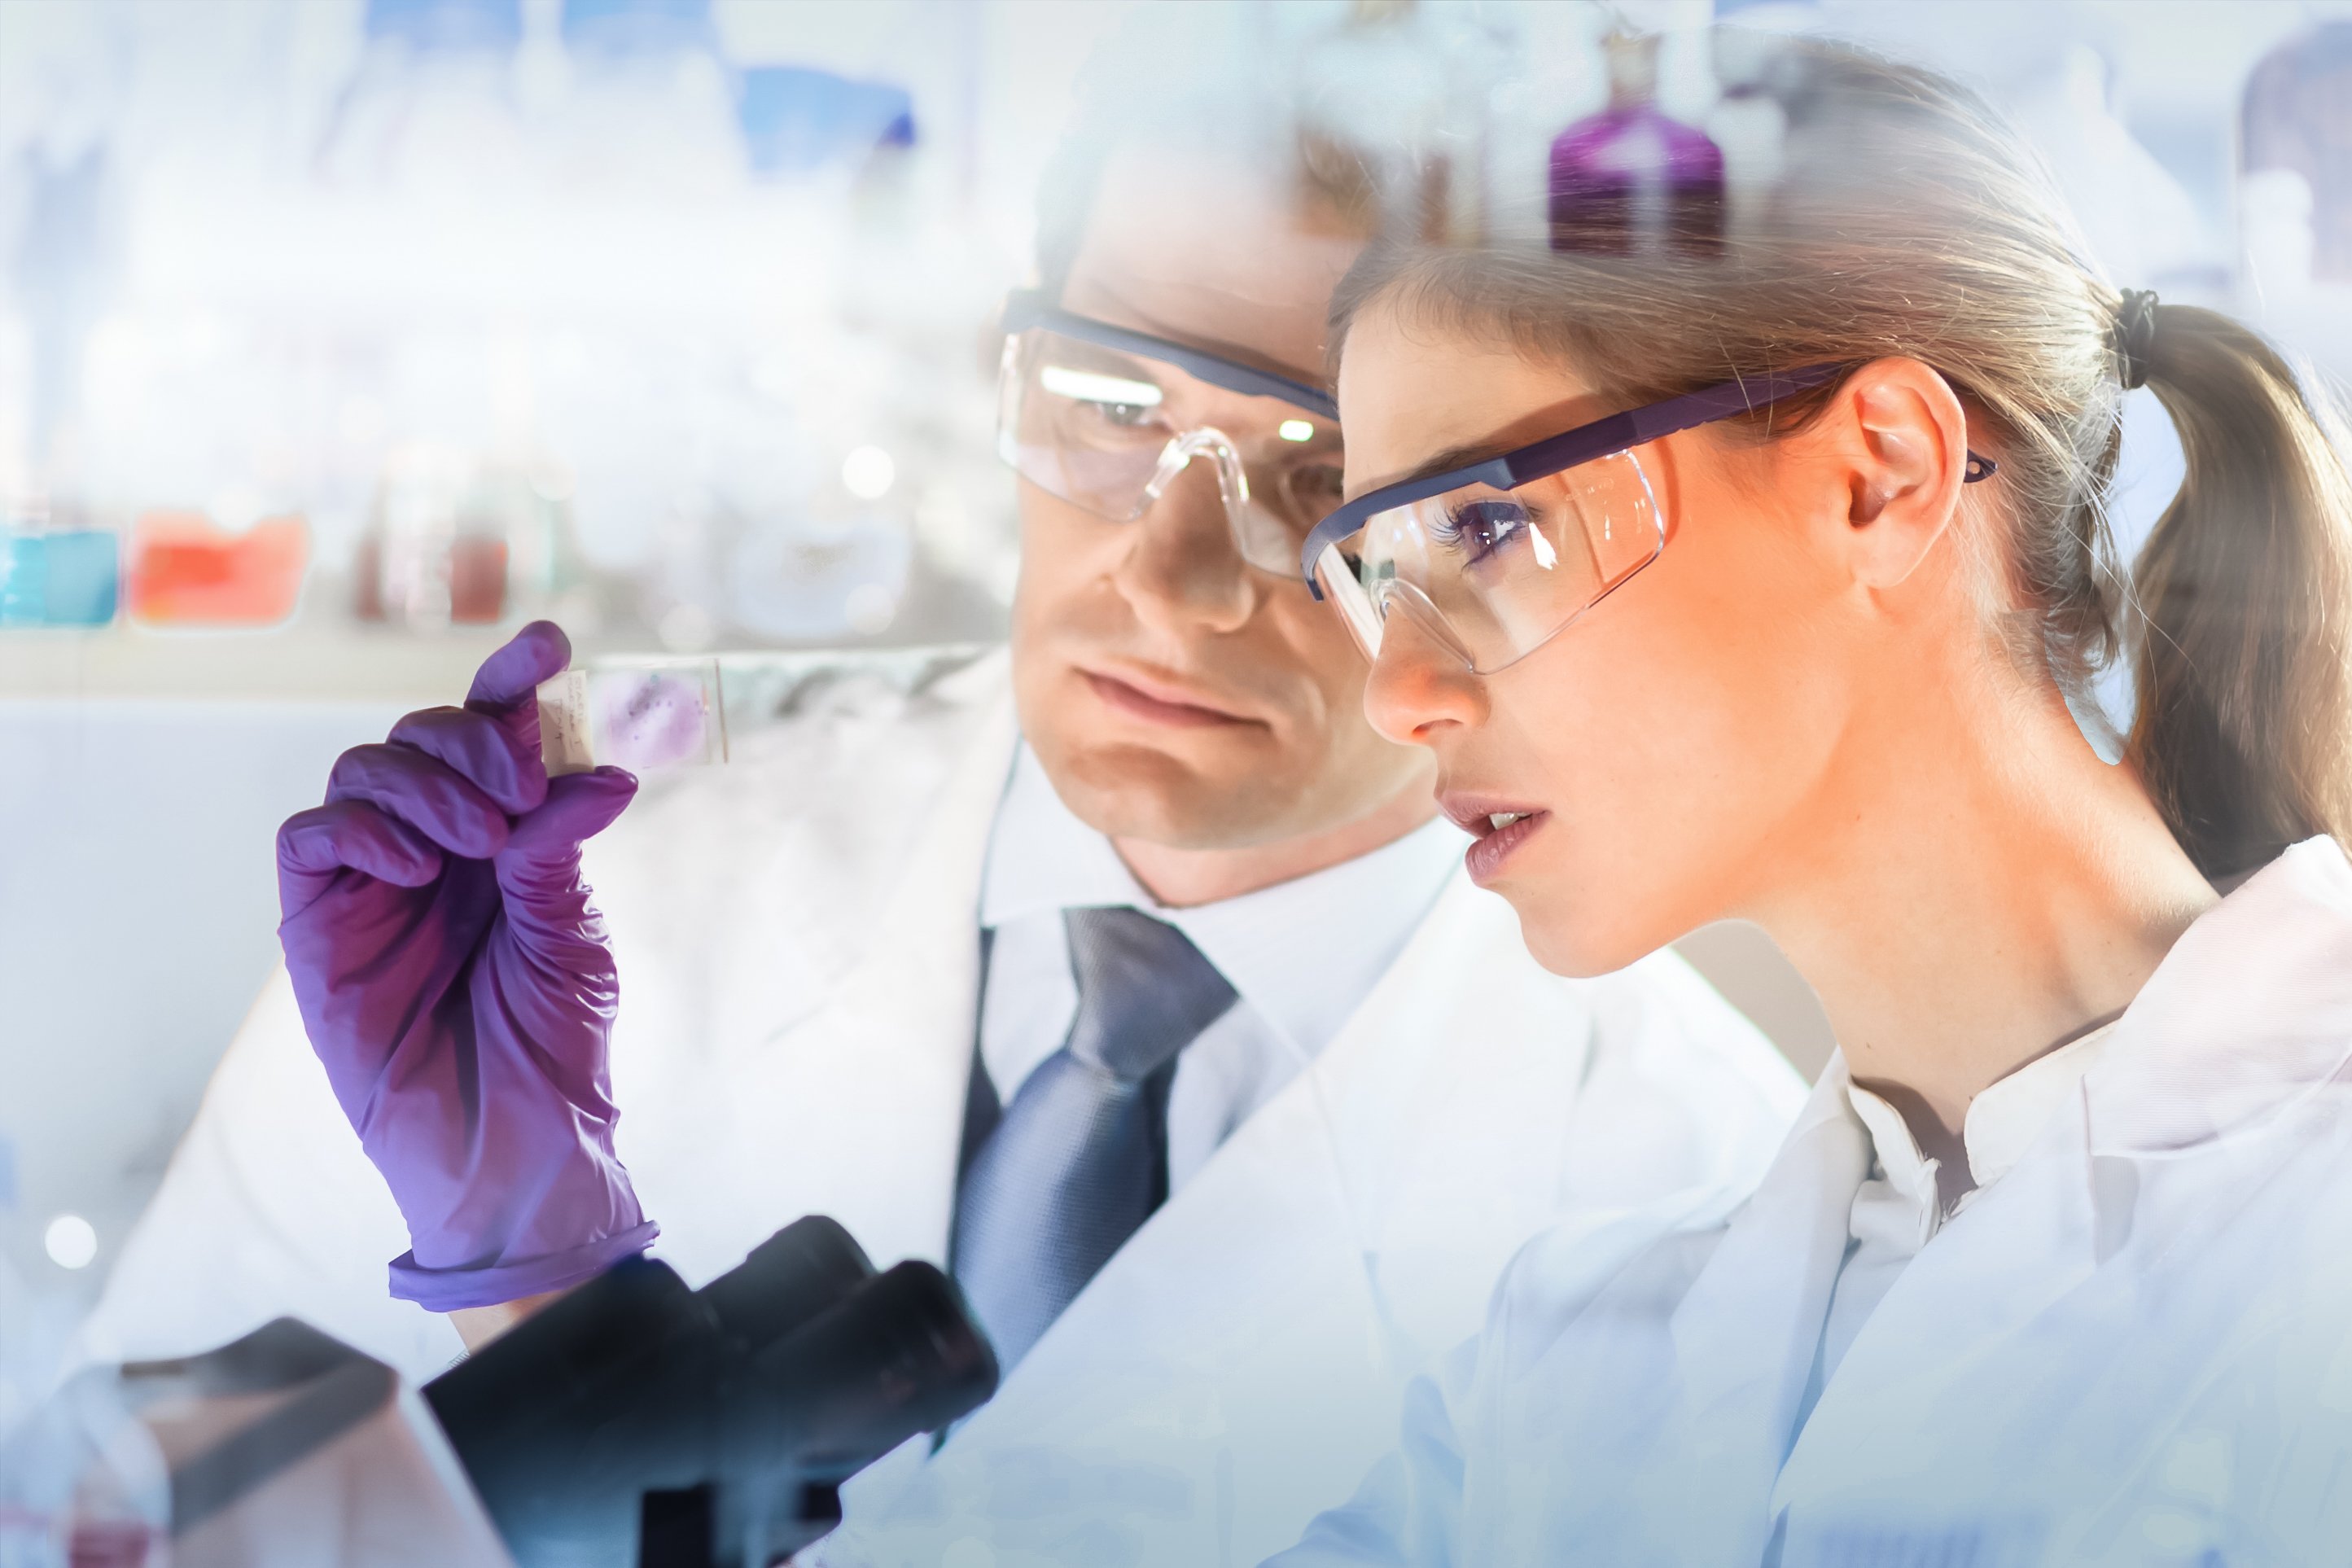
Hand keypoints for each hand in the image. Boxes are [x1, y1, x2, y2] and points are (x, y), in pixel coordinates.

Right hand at [276, 621, 655, 1309]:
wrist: (512, 1146)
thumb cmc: (551, 1047)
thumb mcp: (571, 934)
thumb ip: (559, 848)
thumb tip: (595, 771)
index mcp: (505, 838)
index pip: (498, 735)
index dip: (513, 680)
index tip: (551, 641)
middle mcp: (435, 845)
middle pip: (425, 734)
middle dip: (475, 741)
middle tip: (520, 795)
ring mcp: (372, 881)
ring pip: (365, 767)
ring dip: (427, 784)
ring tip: (481, 843)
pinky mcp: (316, 924)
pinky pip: (310, 836)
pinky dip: (363, 828)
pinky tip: (417, 867)